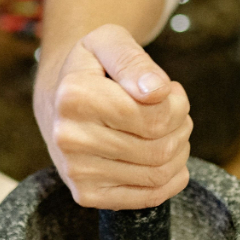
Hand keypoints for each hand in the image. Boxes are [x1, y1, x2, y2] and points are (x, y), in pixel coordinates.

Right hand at [35, 24, 191, 208]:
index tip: (169, 91)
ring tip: (167, 131)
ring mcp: (76, 172)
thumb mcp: (110, 42)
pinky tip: (167, 159)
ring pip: (157, 173)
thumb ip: (134, 60)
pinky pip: (147, 197)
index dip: (177, 104)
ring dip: (178, 152)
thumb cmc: (94, 69)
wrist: (59, 102)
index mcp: (74, 96)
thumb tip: (157, 91)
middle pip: (158, 147)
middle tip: (172, 113)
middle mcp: (69, 138)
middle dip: (180, 127)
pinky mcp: (86, 195)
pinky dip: (171, 180)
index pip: (153, 115)